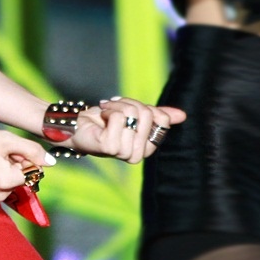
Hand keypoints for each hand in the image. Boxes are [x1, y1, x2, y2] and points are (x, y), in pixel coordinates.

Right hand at [0, 127, 54, 203]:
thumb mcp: (7, 140)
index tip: (8, 151)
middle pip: (21, 181)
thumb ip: (32, 150)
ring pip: (10, 186)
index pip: (32, 173)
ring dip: (6, 174)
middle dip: (15, 167)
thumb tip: (51, 162)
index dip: (24, 159)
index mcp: (7, 182)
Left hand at [69, 97, 186, 163]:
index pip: (161, 119)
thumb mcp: (134, 114)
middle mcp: (138, 155)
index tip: (128, 108)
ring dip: (117, 106)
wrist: (77, 124)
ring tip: (106, 112)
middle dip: (128, 104)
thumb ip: (156, 116)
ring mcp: (124, 153)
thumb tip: (182, 115)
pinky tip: (101, 117)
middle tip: (113, 108)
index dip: (145, 107)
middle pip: (146, 115)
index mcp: (147, 147)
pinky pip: (119, 117)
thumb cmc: (104, 121)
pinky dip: (109, 110)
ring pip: (132, 114)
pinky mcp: (111, 147)